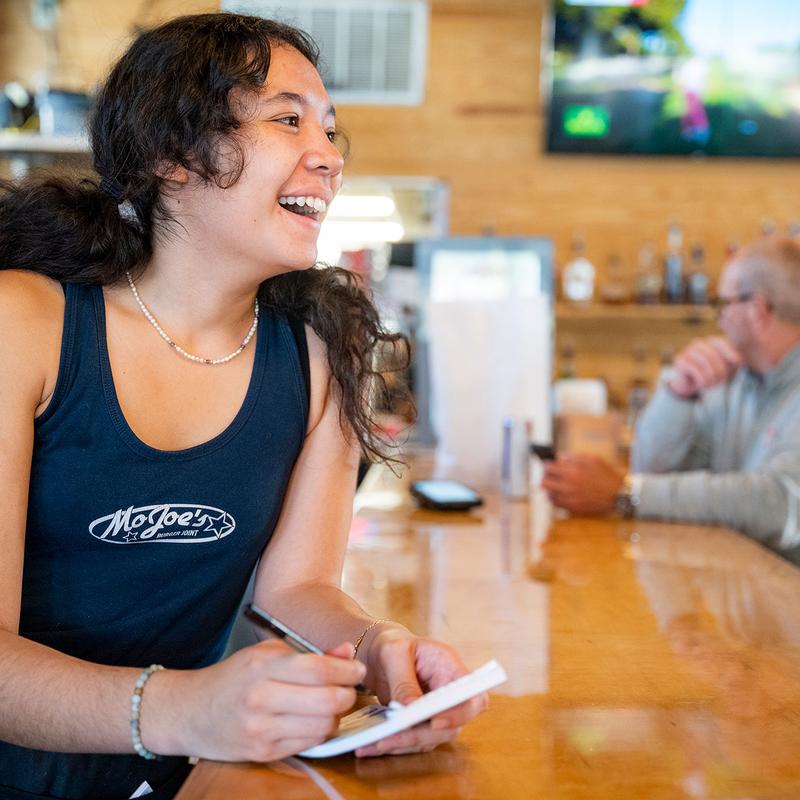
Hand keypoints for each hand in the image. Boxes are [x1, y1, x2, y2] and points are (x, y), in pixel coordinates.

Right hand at [157, 639, 364, 761]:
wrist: (190, 711)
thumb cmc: (233, 678)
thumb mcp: (266, 653)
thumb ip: (309, 653)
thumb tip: (347, 651)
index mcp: (263, 665)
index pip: (319, 670)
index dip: (347, 671)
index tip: (358, 669)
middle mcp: (261, 697)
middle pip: (327, 700)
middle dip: (347, 694)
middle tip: (349, 688)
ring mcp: (261, 728)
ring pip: (322, 725)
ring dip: (335, 716)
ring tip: (331, 705)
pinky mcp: (262, 752)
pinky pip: (308, 743)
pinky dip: (318, 732)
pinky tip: (313, 720)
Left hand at [356, 630, 487, 756]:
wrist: (380, 654)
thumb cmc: (392, 645)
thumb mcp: (394, 653)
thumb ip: (403, 680)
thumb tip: (410, 709)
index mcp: (450, 667)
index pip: (471, 696)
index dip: (459, 713)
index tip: (435, 722)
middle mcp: (449, 693)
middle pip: (452, 725)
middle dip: (422, 735)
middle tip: (391, 737)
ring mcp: (438, 711)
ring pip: (432, 738)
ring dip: (404, 744)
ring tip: (375, 743)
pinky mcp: (423, 725)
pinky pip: (415, 741)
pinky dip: (395, 745)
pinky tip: (371, 745)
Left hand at [541, 454, 623, 513]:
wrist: (619, 495)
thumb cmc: (607, 475)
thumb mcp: (593, 459)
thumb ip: (574, 457)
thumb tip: (559, 457)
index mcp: (572, 471)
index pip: (548, 468)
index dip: (548, 465)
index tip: (549, 465)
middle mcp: (568, 486)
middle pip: (544, 482)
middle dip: (546, 477)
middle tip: (550, 475)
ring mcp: (570, 499)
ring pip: (548, 494)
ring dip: (550, 489)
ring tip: (556, 485)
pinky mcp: (573, 509)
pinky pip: (556, 504)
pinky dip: (556, 499)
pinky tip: (561, 495)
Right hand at [668, 336, 741, 398]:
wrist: (688, 383)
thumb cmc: (710, 374)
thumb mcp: (725, 367)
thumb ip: (733, 361)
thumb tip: (739, 359)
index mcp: (711, 342)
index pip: (721, 343)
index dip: (730, 352)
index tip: (738, 363)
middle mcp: (699, 344)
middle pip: (714, 356)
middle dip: (720, 372)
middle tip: (720, 382)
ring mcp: (688, 351)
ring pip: (704, 364)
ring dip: (710, 378)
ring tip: (710, 385)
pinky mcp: (681, 360)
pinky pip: (695, 370)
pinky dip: (701, 381)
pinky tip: (700, 385)